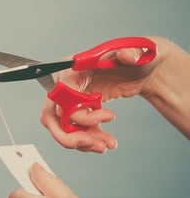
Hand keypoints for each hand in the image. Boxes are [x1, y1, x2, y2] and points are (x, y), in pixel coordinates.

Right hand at [41, 36, 169, 152]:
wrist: (145, 69)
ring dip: (82, 140)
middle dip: (68, 134)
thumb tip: (126, 56)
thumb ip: (131, 53)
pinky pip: (77, 130)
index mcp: (72, 67)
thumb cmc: (136, 56)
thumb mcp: (136, 52)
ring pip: (65, 127)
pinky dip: (90, 139)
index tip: (101, 118)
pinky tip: (106, 142)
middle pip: (52, 115)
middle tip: (89, 142)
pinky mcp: (82, 109)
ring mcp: (72, 98)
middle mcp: (67, 83)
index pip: (60, 94)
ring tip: (105, 145)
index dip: (74, 111)